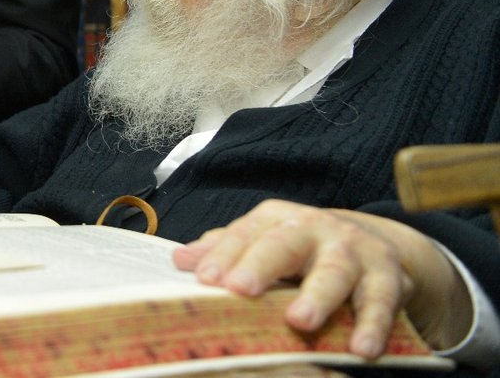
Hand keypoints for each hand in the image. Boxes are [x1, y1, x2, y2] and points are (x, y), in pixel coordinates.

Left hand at [172, 199, 470, 357]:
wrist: (372, 242)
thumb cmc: (301, 249)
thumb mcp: (264, 242)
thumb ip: (226, 251)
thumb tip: (179, 261)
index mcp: (275, 219)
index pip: (244, 233)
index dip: (224, 254)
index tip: (205, 279)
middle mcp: (313, 227)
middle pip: (284, 243)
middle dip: (262, 264)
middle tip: (240, 289)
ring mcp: (352, 250)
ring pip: (335, 271)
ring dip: (318, 296)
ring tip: (301, 321)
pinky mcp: (389, 275)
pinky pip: (381, 301)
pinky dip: (373, 324)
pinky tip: (362, 348)